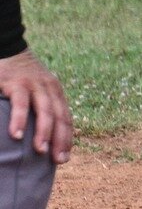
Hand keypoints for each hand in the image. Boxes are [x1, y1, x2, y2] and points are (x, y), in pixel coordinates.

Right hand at [0, 49, 73, 163]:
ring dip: (43, 132)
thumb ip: (38, 108)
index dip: (66, 138)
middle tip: (57, 160)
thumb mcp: (34, 90)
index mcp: (55, 92)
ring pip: (44, 111)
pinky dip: (20, 119)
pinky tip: (17, 135)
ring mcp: (34, 85)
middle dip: (60, 139)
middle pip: (59, 117)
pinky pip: (21, 103)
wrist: (7, 48)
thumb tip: (39, 136)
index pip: (65, 118)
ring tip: (40, 151)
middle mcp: (49, 88)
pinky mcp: (17, 83)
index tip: (64, 158)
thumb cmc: (18, 76)